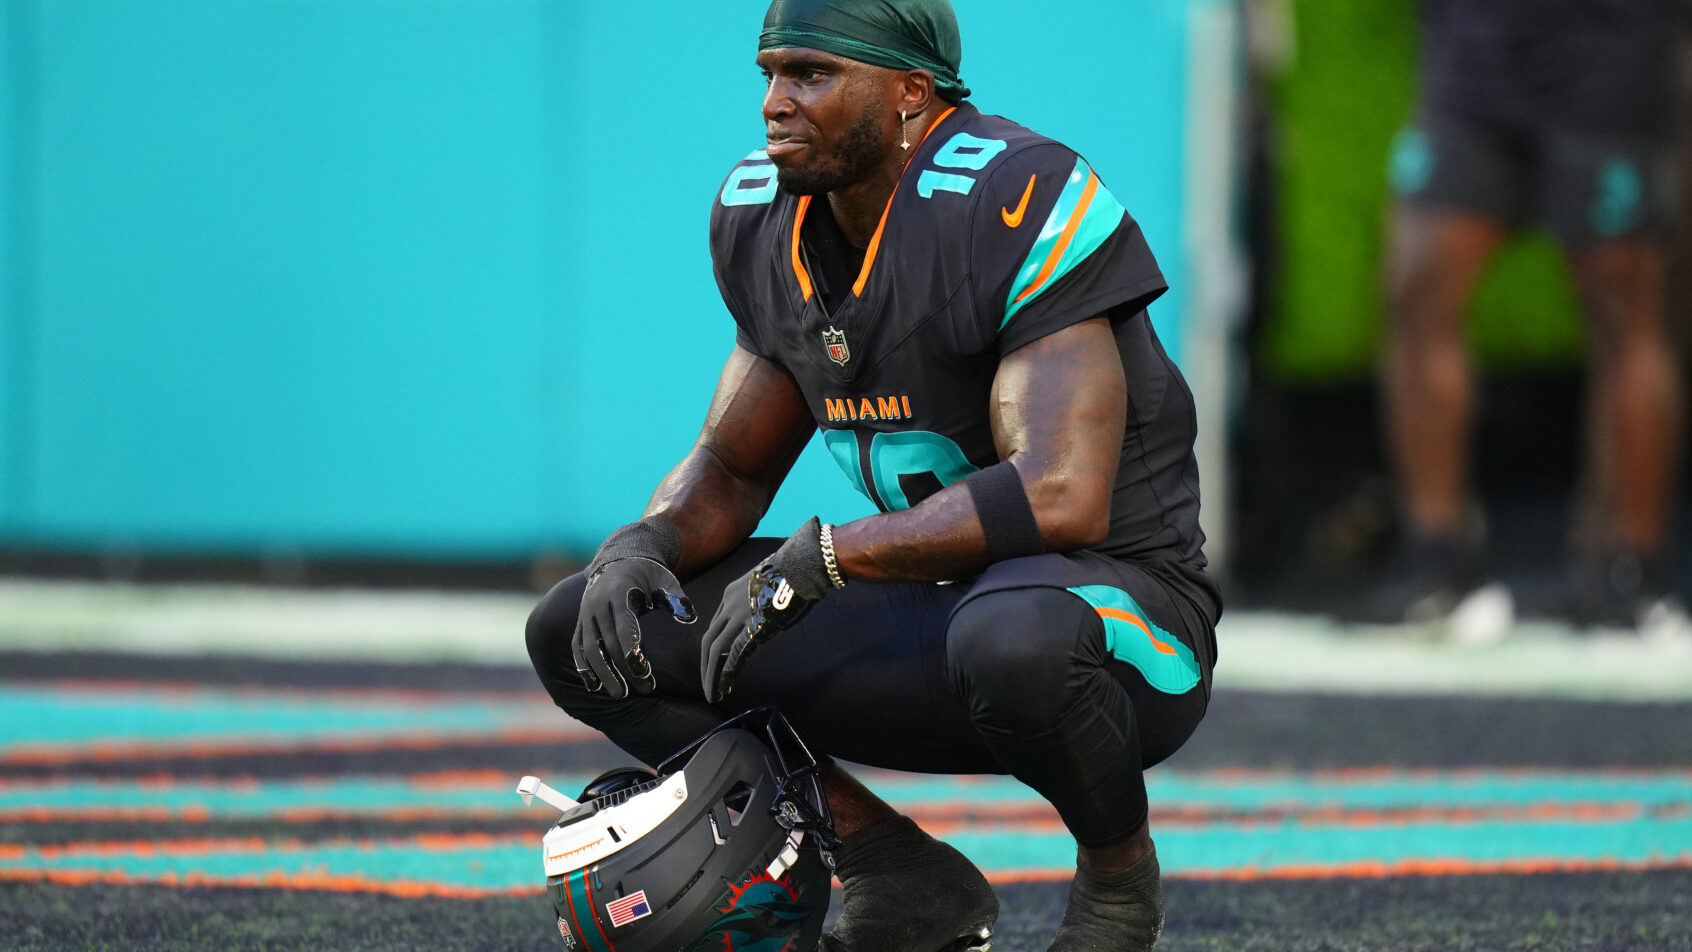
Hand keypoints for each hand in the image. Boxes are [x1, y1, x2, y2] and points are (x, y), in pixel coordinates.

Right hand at [574, 557, 695, 699]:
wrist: (619, 560)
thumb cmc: (649, 574)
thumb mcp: (665, 579)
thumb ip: (676, 598)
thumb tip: (689, 618)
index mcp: (618, 591)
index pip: (623, 626)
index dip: (633, 651)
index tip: (645, 672)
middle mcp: (597, 602)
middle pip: (608, 642)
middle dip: (625, 669)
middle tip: (644, 689)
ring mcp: (586, 613)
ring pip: (590, 648)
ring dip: (604, 674)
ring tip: (620, 694)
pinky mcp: (580, 621)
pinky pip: (577, 646)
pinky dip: (584, 667)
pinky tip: (595, 686)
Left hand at [700, 518, 837, 702]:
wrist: (800, 566)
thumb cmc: (792, 575)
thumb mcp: (765, 588)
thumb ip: (758, 606)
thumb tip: (764, 624)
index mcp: (730, 593)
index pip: (716, 625)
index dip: (714, 646)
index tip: (715, 662)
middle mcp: (728, 605)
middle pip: (709, 639)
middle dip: (705, 665)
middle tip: (707, 685)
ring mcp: (739, 615)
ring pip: (715, 649)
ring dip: (712, 675)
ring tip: (712, 694)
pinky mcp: (752, 626)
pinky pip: (734, 654)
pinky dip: (727, 673)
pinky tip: (724, 688)